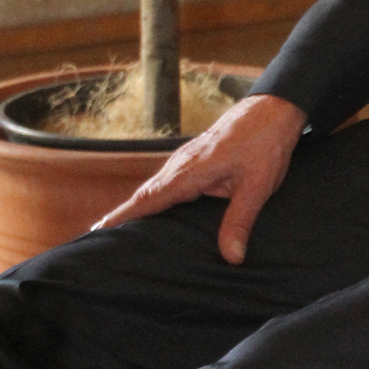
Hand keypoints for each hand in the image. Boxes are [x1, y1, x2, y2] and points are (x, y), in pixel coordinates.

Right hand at [92, 93, 307, 263]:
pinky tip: (154, 213)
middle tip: (97, 239)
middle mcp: (181, 165)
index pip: (149, 199)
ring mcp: (186, 161)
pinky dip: (154, 198)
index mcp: (189, 172)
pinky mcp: (195, 161)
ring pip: (155, 189)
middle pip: (144, 195)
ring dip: (136, 207)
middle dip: (121, 216)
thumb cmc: (264, 144)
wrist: (272, 110)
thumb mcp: (256, 187)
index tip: (98, 230)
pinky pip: (167, 183)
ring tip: (116, 232)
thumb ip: (239, 222)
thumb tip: (231, 257)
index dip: (124, 216)